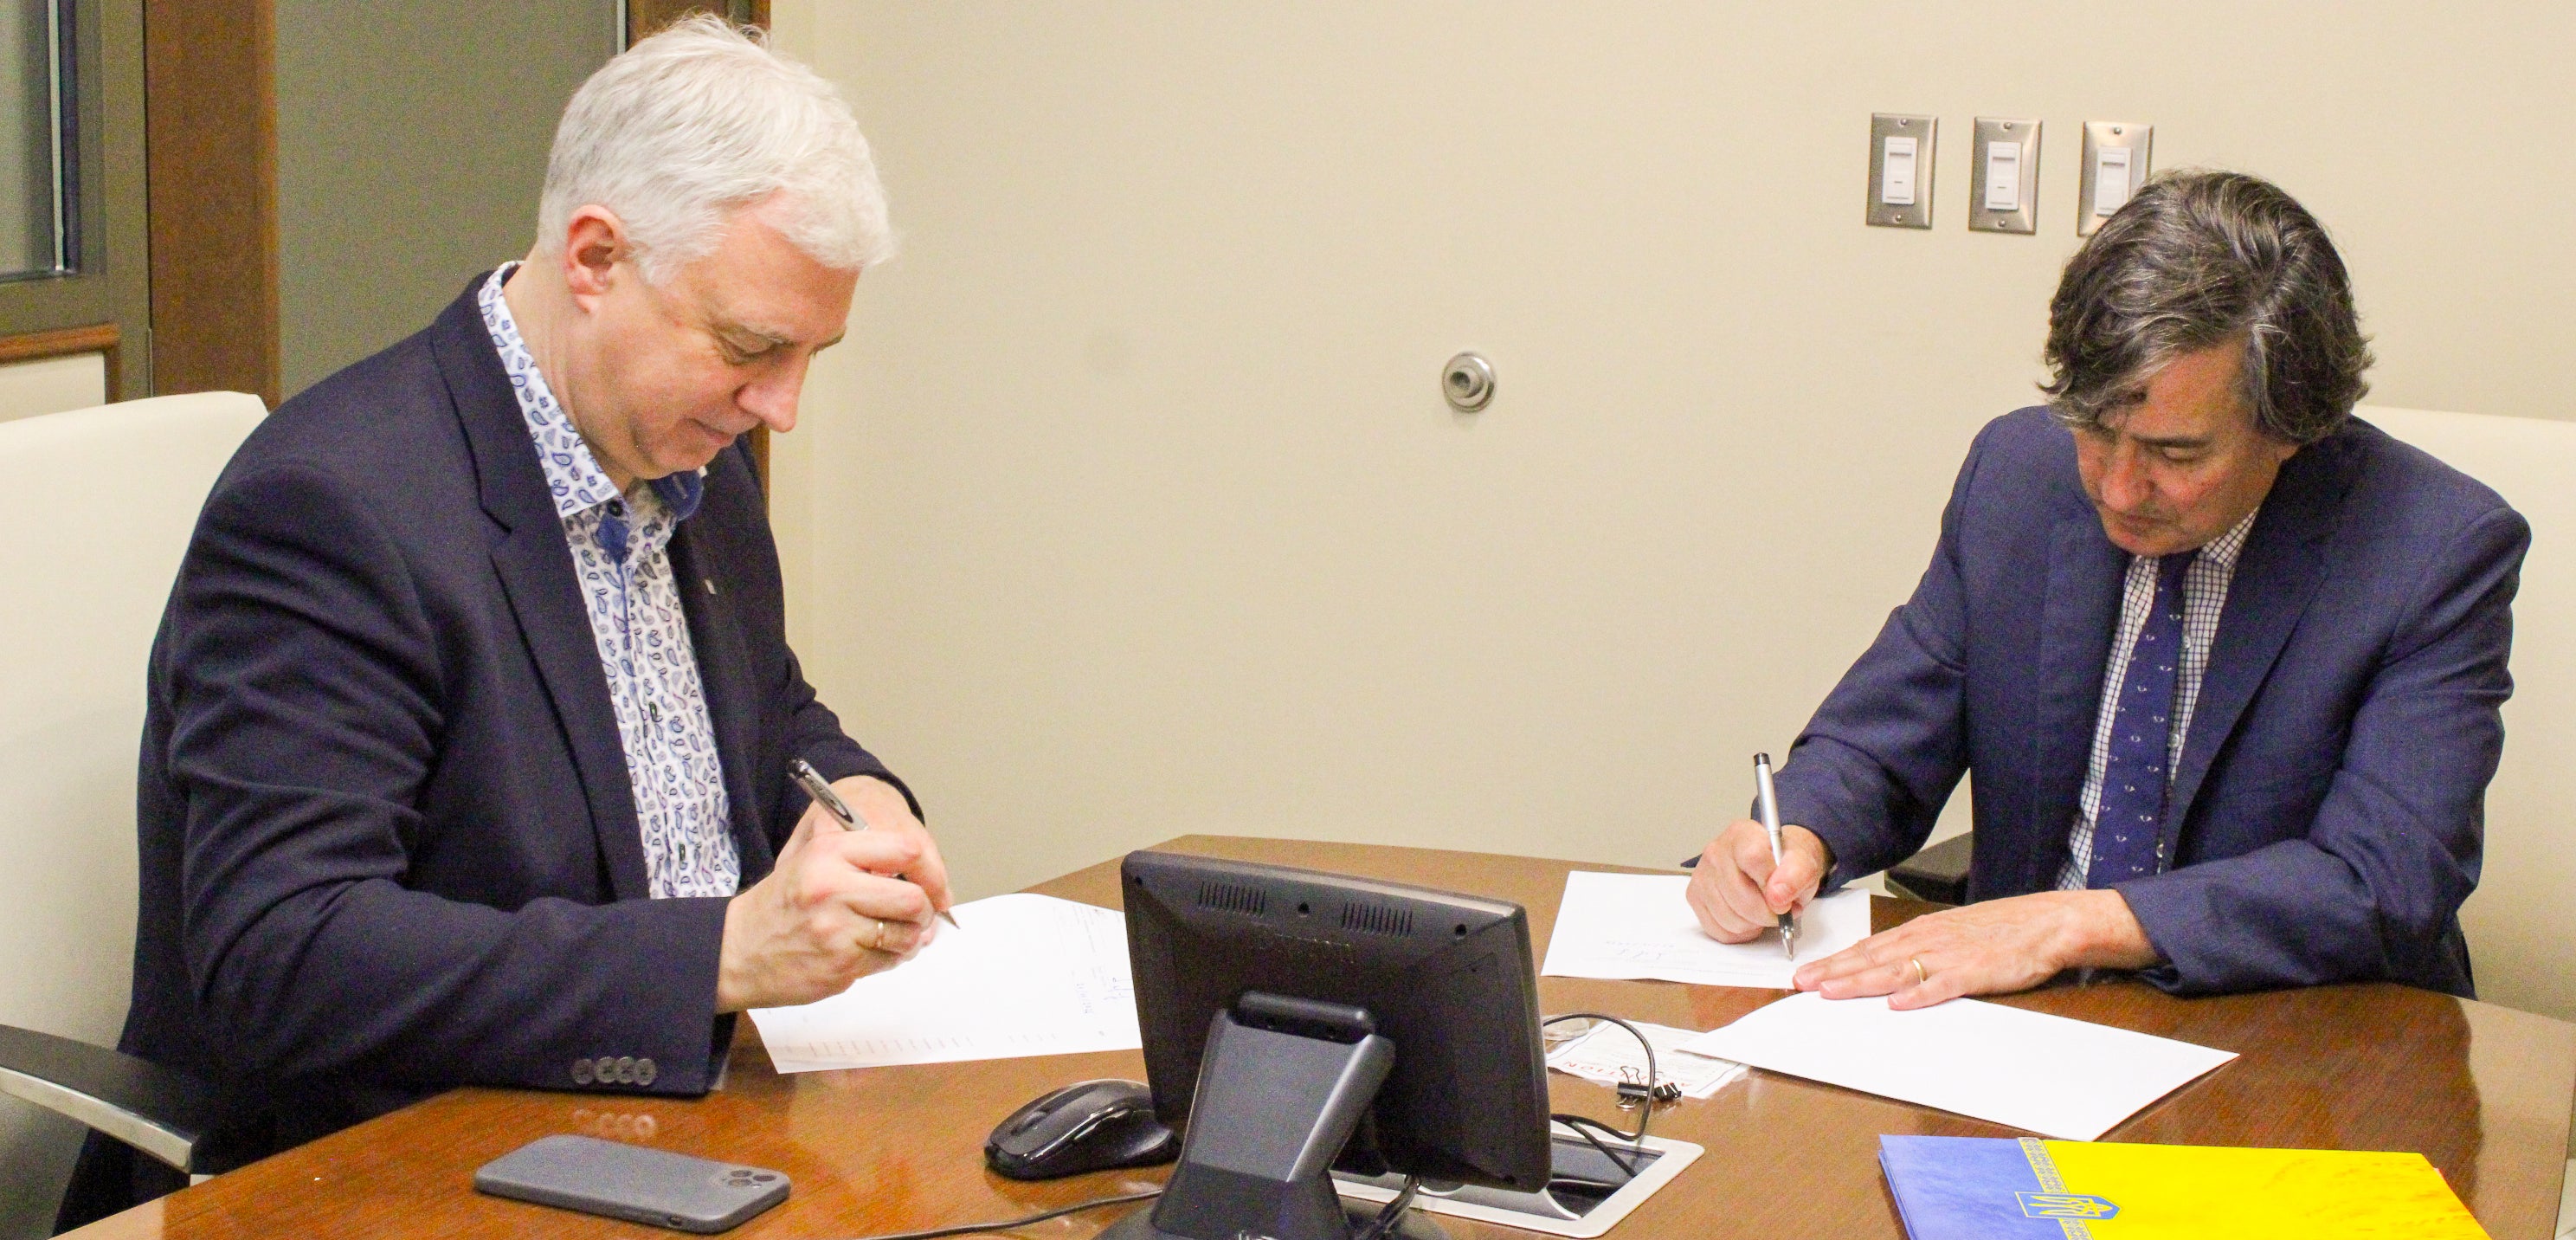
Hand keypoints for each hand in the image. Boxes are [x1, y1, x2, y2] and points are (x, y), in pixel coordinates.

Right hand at [714, 778, 951, 1011]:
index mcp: (829, 853)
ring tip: (892, 935)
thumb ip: (861, 858)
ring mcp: (837, 930)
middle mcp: (833, 887)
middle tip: (917, 915)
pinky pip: (888, 962)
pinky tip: (869, 951)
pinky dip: (888, 959)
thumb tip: (921, 871)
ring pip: (907, 935)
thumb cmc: (781, 906)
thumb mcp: (811, 861)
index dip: (928, 870)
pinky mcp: (840, 965)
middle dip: (923, 911)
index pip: (905, 850)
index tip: (932, 883)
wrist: (736, 951)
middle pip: (914, 899)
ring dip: (908, 939)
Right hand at [1686, 818, 1830, 942]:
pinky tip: (1748, 918)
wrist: (1773, 867)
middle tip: (1779, 909)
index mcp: (1742, 834)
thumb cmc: (1785, 864)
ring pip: (1730, 918)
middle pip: (1740, 895)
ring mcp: (1702, 875)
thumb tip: (1777, 896)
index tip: (1783, 895)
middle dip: (1767, 913)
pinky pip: (1718, 930)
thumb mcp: (1803, 863)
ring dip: (1754, 924)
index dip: (1772, 884)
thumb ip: (1796, 874)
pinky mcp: (1695, 897)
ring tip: (1763, 912)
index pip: (1753, 858)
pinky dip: (1738, 932)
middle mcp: (1716, 851)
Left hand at [1791, 889, 2161, 1009]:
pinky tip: (1898, 1004)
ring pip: (1895, 970)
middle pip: (1871, 959)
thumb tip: (1884, 968)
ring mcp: (1950, 956)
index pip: (1867, 949)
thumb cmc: (1999, 930)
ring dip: (1860, 982)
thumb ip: (1919, 950)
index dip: (1834, 963)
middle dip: (1833, 973)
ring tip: (1830, 992)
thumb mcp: (1951, 933)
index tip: (1805, 975)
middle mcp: (1928, 941)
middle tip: (1800, 985)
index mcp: (1921, 932)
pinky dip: (1919, 995)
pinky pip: (1943, 985)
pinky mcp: (1975, 973)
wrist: (2046, 923)